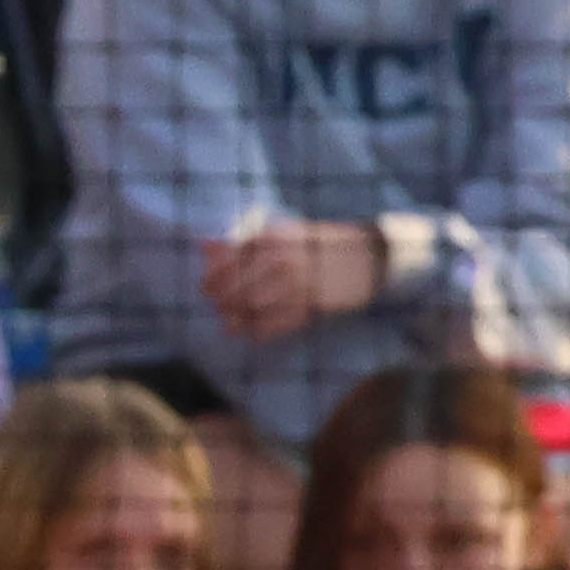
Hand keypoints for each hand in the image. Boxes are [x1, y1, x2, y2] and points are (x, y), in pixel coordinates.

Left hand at [198, 217, 383, 338]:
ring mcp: (298, 283)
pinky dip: (262, 330)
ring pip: (256, 305)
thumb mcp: (283, 235)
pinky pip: (279, 322)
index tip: (205, 288)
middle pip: (241, 285)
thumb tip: (203, 246)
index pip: (233, 258)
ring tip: (229, 323)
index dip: (215, 276)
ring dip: (239, 317)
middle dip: (225, 299)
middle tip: (218, 307)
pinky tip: (251, 334)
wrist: (366, 256)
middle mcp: (283, 259)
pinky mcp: (311, 304)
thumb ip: (242, 243)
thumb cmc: (319, 245)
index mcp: (274, 237)